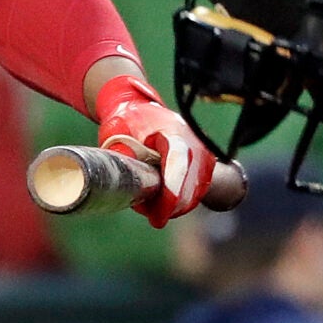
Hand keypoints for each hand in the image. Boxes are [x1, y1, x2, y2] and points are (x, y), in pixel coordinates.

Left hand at [94, 72, 215, 228]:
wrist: (141, 109)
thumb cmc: (127, 121)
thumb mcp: (117, 133)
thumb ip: (123, 155)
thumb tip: (130, 181)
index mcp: (173, 133)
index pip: (177, 164)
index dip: (171, 191)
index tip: (161, 214)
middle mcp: (196, 144)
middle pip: (189, 186)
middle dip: (167, 207)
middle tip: (144, 212)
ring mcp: (204, 156)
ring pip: (194, 194)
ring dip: (173, 206)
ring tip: (148, 203)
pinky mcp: (205, 166)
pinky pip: (196, 191)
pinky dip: (180, 200)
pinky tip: (161, 200)